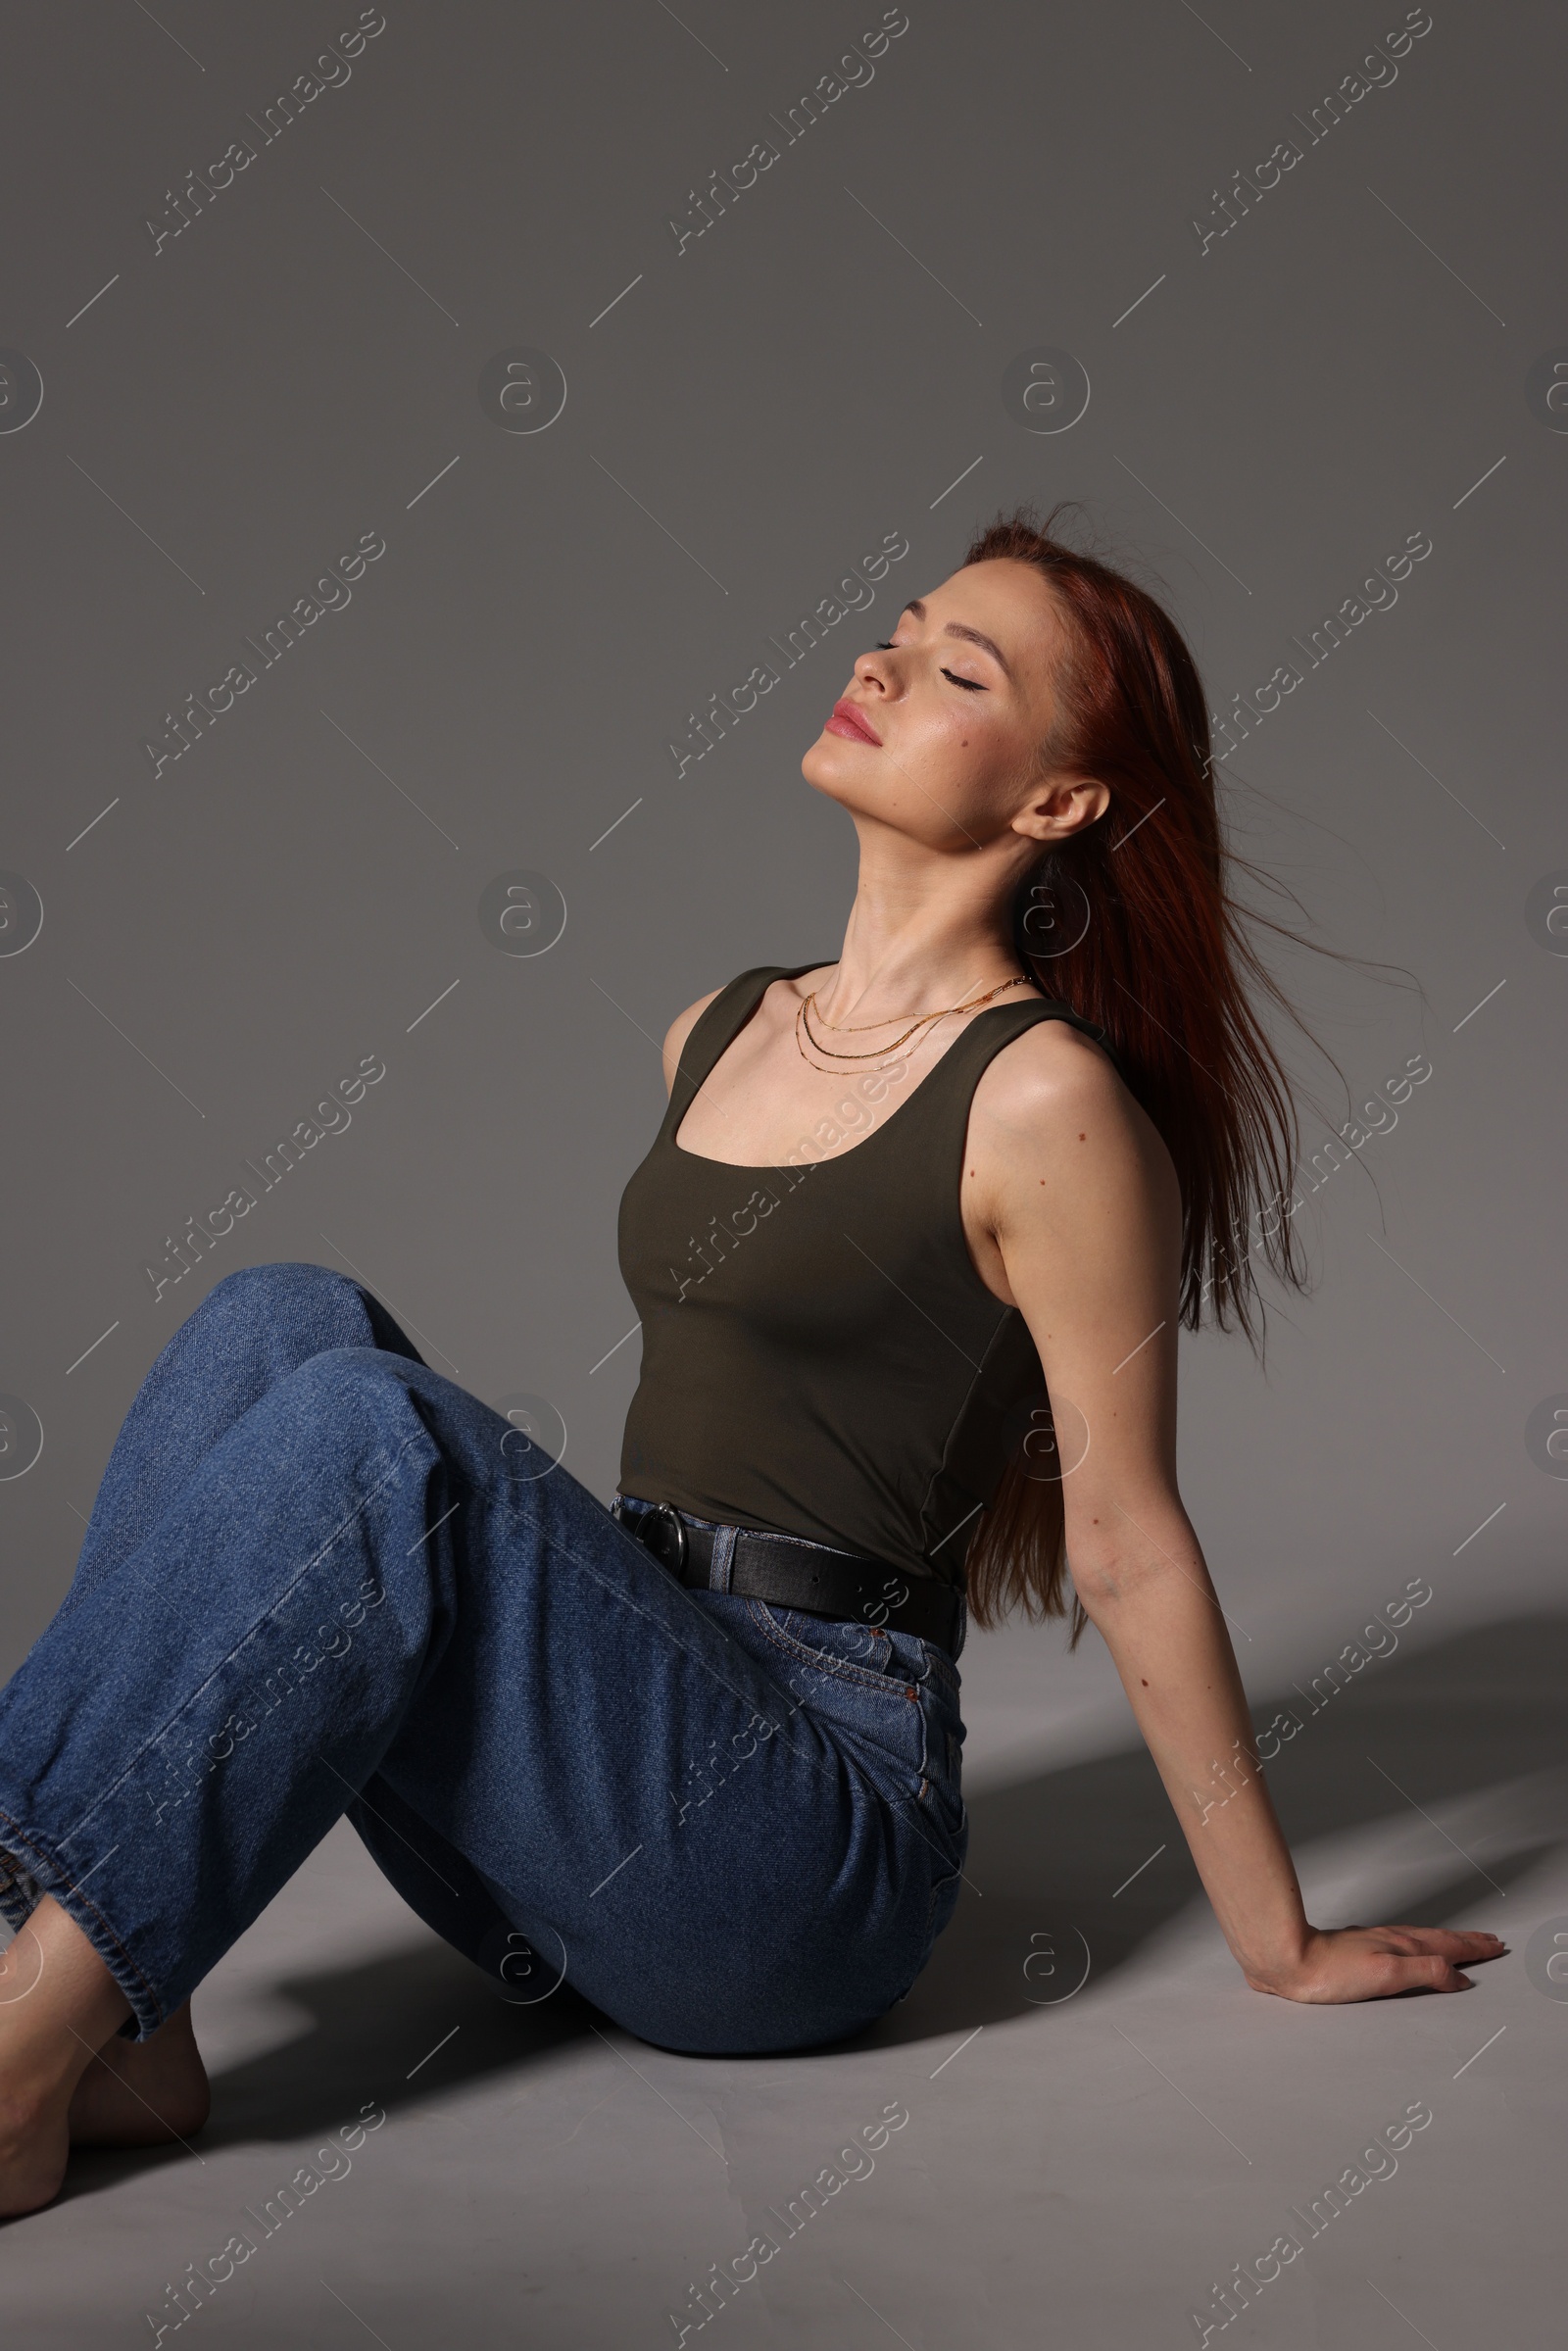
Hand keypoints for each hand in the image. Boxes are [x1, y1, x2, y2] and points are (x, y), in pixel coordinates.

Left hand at [1244, 1923, 1506, 2002]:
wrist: (1285, 1959)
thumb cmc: (1330, 1972)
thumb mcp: (1387, 1976)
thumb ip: (1425, 1972)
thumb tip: (1459, 1977)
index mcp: (1401, 1947)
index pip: (1447, 1947)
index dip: (1473, 1949)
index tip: (1495, 1946)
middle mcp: (1389, 1941)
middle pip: (1437, 1939)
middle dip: (1465, 1941)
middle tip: (1489, 1941)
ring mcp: (1372, 1943)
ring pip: (1419, 1939)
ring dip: (1444, 1941)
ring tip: (1459, 1942)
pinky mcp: (1356, 1951)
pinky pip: (1400, 1944)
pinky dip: (1418, 1945)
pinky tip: (1409, 1949)